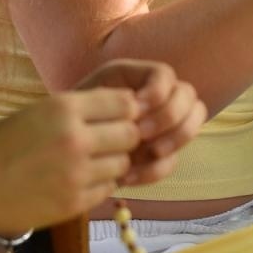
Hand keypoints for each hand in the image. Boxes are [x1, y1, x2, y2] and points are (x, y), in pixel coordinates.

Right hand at [0, 86, 141, 233]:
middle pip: (131, 134)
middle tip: (109, 141)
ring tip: (90, 162)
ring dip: (113, 162)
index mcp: (64, 108)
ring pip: (123, 164)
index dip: (125, 109)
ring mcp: (77, 174)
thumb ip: (80, 110)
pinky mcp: (74, 204)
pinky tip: (78, 180)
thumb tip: (125, 108)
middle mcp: (75, 139)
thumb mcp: (39, 111)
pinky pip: (108, 189)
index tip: (116, 116)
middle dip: (124, 137)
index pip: (125, 103)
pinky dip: (100, 184)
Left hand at [76, 60, 206, 187]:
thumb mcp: (83, 100)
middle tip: (142, 133)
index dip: (158, 90)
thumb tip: (138, 108)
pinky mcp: (158, 154)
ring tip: (148, 153)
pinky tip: (129, 177)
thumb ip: (110, 99)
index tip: (137, 106)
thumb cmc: (69, 120)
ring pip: (192, 126)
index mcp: (138, 77)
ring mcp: (163, 127)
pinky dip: (155, 170)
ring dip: (174, 141)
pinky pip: (172, 161)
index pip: (165, 74)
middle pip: (189, 97)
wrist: (61, 152)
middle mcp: (160, 97)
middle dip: (169, 117)